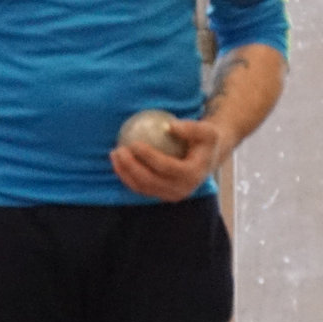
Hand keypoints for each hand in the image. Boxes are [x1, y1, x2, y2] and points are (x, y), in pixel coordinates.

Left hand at [111, 116, 228, 201]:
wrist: (208, 159)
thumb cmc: (205, 140)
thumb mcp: (206, 130)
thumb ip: (190, 128)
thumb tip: (168, 126)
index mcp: (192, 175)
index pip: (166, 167)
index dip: (148, 156)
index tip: (134, 143)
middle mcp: (181, 190)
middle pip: (151, 181)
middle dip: (131, 167)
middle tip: (119, 149)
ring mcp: (171, 196)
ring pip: (142, 187)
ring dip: (125, 173)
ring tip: (114, 154)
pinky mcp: (162, 195)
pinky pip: (140, 188)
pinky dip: (127, 177)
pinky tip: (118, 162)